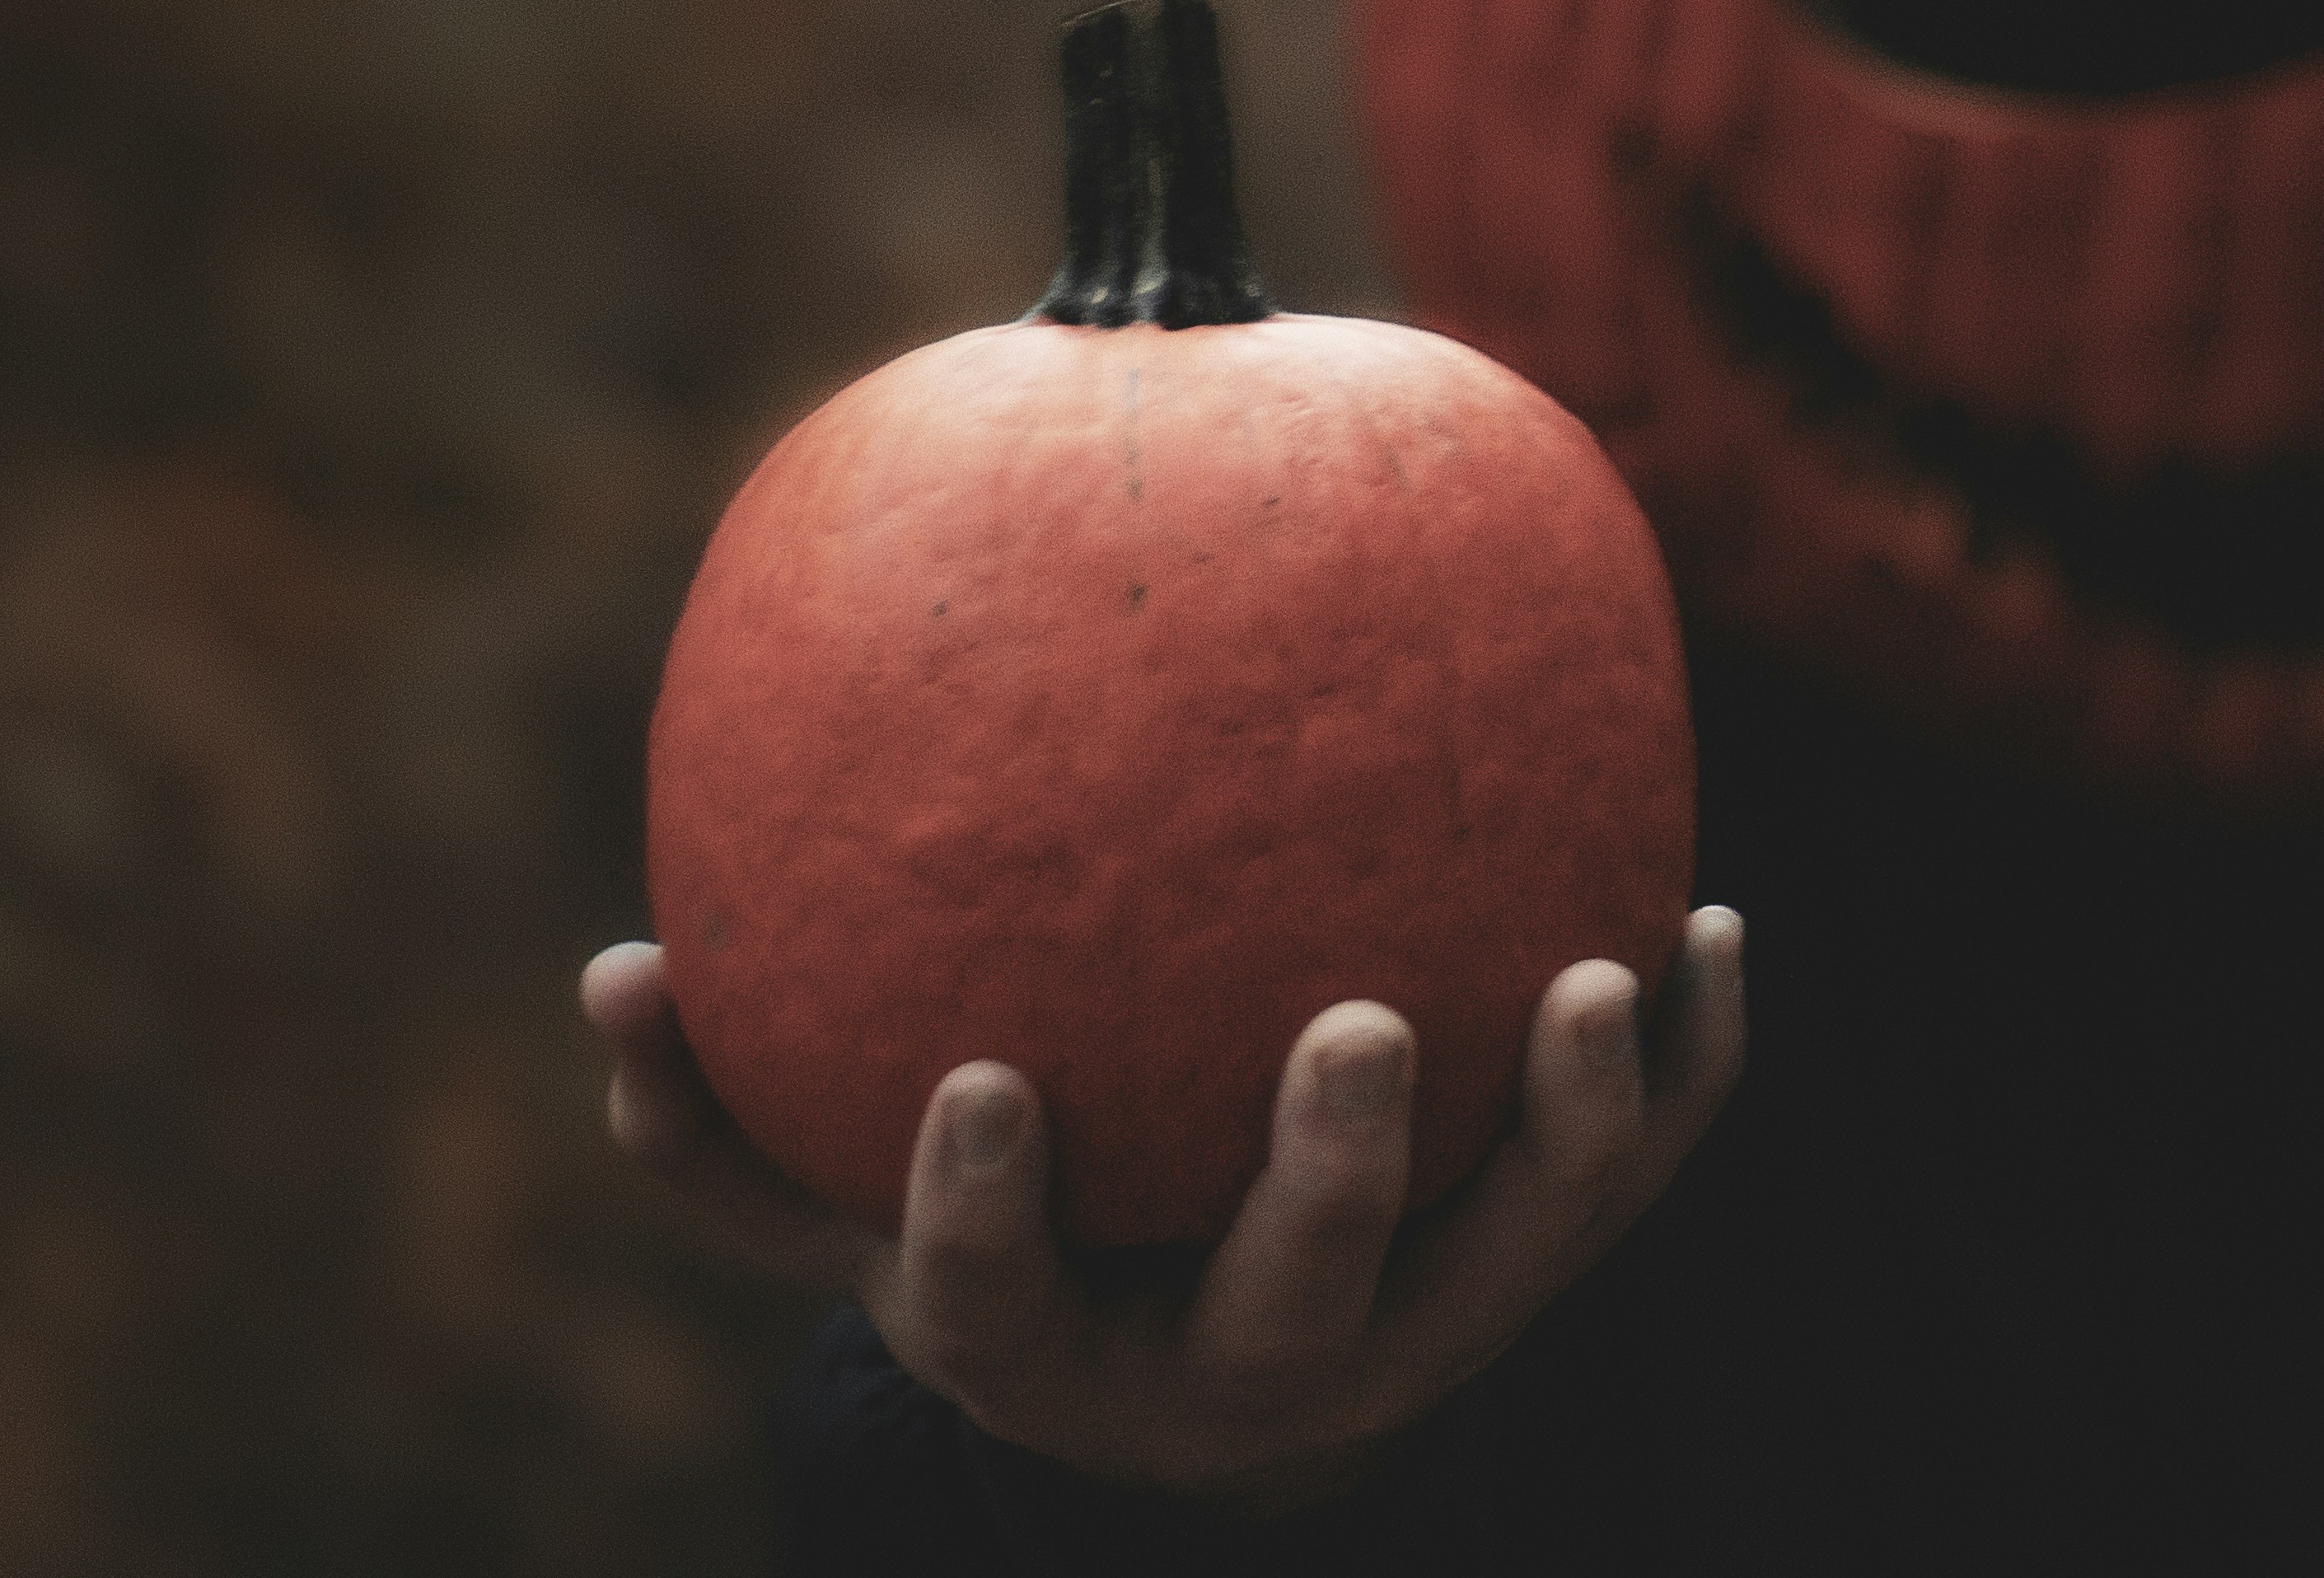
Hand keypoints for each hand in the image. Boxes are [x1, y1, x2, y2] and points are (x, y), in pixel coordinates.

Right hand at [578, 912, 1746, 1506]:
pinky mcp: (1536, 1279)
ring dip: (1568, 1129)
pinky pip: (1634, 1186)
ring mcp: (1416, 1334)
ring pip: (1513, 1260)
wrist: (1213, 1398)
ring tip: (1606, 973)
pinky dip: (1685, 1074)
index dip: (985, 1214)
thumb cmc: (1013, 1250)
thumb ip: (727, 1121)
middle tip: (1356, 1023)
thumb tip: (613, 970)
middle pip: (1301, 1303)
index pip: (1004, 1307)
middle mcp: (1250, 1369)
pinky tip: (1710, 926)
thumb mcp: (850, 1214)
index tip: (982, 1078)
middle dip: (1332, 1176)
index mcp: (1063, 1353)